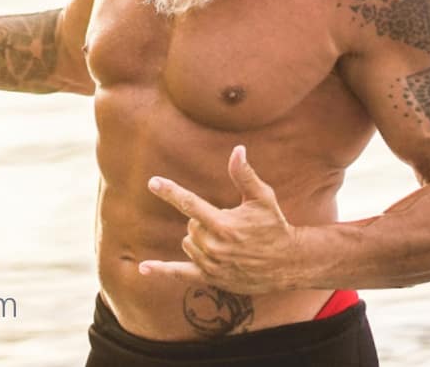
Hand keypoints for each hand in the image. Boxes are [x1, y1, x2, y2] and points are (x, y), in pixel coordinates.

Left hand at [140, 146, 297, 295]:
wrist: (286, 263)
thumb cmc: (274, 225)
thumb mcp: (262, 197)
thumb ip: (245, 175)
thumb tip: (237, 149)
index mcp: (225, 225)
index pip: (191, 204)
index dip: (171, 191)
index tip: (152, 182)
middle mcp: (215, 247)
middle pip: (190, 225)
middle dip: (203, 220)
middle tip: (229, 223)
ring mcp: (212, 266)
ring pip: (188, 243)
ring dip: (198, 238)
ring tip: (226, 240)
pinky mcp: (211, 279)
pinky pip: (180, 275)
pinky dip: (161, 271)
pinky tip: (143, 268)